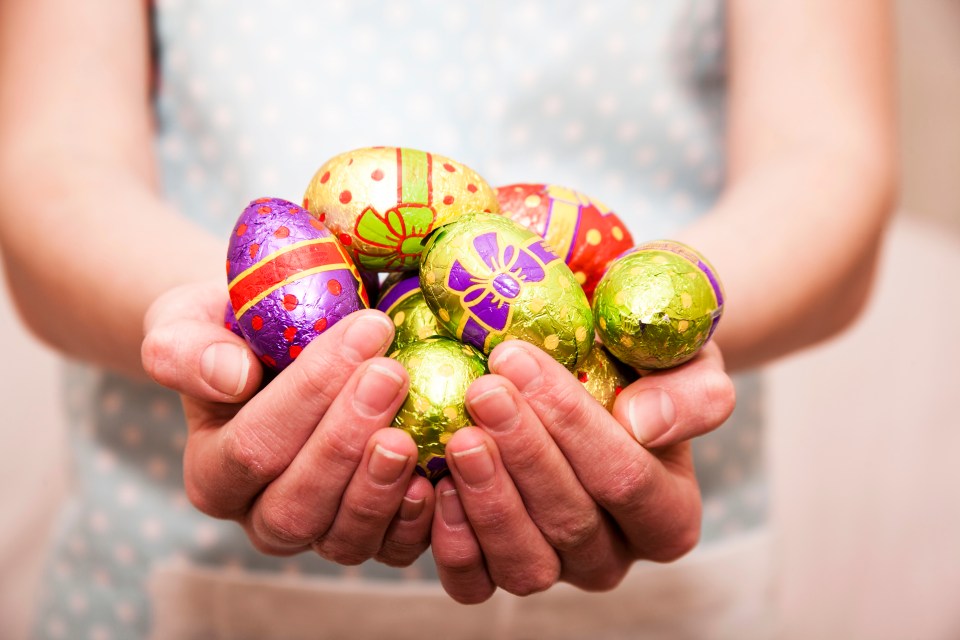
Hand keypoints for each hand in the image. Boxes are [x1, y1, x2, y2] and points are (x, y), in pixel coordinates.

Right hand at [141, 281, 434, 566]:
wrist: (286, 348)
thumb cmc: (238, 332)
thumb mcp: (191, 322)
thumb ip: (187, 349)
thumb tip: (230, 377)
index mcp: (212, 472)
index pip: (252, 447)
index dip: (308, 394)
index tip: (365, 330)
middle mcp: (260, 516)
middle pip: (295, 505)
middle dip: (346, 440)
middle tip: (391, 374)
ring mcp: (318, 533)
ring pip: (342, 538)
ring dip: (379, 487)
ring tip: (410, 432)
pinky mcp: (371, 538)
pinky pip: (392, 551)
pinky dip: (417, 522)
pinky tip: (438, 475)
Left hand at [430, 340, 734, 602]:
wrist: (593, 379)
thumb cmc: (641, 367)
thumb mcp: (688, 363)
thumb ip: (690, 393)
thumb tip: (643, 423)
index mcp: (670, 514)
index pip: (626, 479)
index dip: (572, 423)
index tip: (519, 360)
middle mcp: (616, 554)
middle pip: (571, 521)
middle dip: (523, 451)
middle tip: (484, 390)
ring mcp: (557, 569)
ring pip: (526, 563)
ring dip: (489, 498)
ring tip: (461, 436)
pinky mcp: (499, 573)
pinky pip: (475, 583)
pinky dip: (453, 543)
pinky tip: (438, 484)